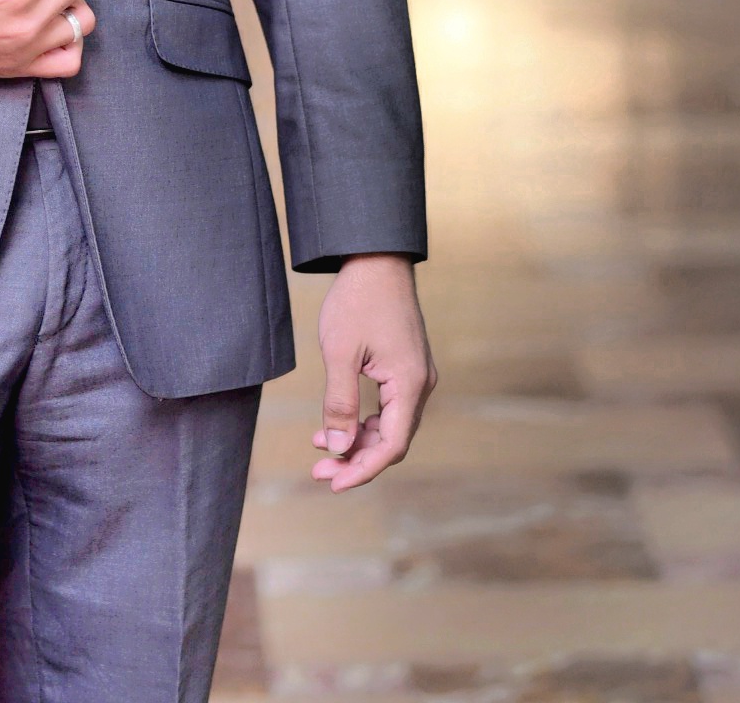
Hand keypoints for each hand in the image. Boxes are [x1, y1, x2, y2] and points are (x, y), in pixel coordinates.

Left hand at [312, 253, 435, 490]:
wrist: (376, 257)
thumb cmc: (358, 300)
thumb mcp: (340, 352)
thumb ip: (339, 403)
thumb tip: (337, 448)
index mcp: (410, 384)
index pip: (391, 446)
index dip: (362, 470)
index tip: (332, 482)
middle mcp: (420, 384)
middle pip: (391, 440)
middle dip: (355, 459)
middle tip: (318, 471)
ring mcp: (415, 375)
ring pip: (388, 425)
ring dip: (356, 441)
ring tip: (319, 448)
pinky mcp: (405, 366)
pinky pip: (387, 407)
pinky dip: (362, 420)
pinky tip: (333, 424)